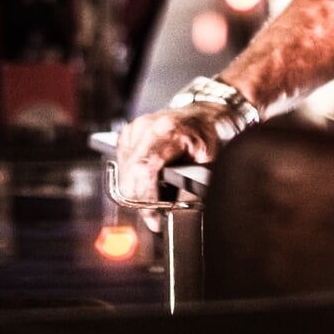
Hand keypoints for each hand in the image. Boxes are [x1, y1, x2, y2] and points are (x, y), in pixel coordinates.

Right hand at [111, 101, 249, 223]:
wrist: (206, 113)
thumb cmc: (210, 134)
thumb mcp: (210, 161)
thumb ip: (192, 186)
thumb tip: (177, 213)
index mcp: (167, 130)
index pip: (143, 171)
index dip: (147, 200)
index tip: (156, 220)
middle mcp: (145, 127)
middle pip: (129, 176)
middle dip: (142, 201)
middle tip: (159, 215)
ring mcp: (133, 129)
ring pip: (124, 175)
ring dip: (138, 191)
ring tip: (159, 195)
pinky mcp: (127, 135)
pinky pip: (123, 167)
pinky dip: (135, 180)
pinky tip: (152, 180)